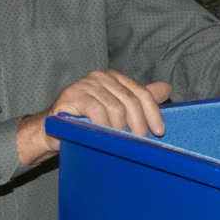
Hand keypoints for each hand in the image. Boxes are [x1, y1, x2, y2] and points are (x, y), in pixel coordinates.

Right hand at [17, 69, 172, 165]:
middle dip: (139, 124)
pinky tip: (106, 136)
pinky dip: (104, 126)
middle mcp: (101, 77)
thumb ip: (139, 100)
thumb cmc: (86, 121)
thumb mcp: (116, 111)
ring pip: (115, 107)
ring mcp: (86, 84)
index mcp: (115, 78)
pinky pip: (97, 111)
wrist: (52, 130)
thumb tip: (167, 88)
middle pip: (131, 100)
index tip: (159, 131)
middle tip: (140, 142)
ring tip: (121, 142)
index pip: (141, 92)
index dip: (153, 113)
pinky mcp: (73, 95)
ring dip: (121, 128)